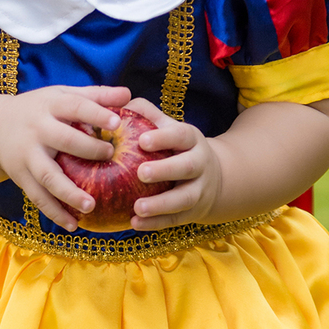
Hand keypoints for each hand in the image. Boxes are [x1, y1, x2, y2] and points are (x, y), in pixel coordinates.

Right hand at [0, 84, 131, 230]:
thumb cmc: (43, 110)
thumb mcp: (64, 96)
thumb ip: (96, 96)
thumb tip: (129, 94)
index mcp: (51, 105)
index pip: (75, 107)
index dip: (95, 114)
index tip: (116, 123)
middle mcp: (37, 130)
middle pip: (62, 140)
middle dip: (87, 149)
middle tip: (110, 155)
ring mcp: (27, 155)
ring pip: (48, 176)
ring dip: (69, 193)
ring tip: (91, 206)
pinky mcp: (21, 177)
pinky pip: (38, 198)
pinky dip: (55, 212)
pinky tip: (74, 225)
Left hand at [125, 97, 222, 229]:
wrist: (212, 178)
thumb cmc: (176, 148)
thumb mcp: (168, 128)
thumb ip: (145, 115)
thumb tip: (116, 104)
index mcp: (191, 139)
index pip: (180, 135)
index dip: (163, 137)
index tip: (142, 140)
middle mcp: (199, 164)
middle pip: (187, 166)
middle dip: (165, 170)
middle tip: (141, 173)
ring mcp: (198, 190)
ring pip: (184, 198)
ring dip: (161, 204)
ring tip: (137, 208)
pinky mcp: (193, 213)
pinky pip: (175, 220)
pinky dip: (156, 223)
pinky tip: (135, 224)